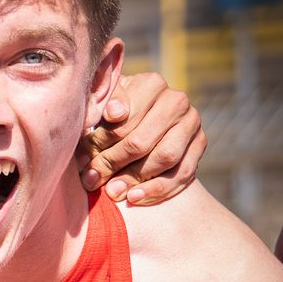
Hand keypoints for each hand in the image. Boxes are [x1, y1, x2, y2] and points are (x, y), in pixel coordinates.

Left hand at [81, 73, 203, 205]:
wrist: (142, 120)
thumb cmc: (112, 113)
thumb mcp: (101, 104)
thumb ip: (100, 106)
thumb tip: (115, 114)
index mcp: (150, 84)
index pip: (124, 121)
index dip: (100, 144)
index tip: (82, 159)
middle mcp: (176, 100)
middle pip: (143, 141)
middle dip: (114, 165)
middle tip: (92, 180)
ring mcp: (192, 123)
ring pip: (165, 158)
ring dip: (135, 179)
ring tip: (112, 192)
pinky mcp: (200, 144)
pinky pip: (183, 173)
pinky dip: (158, 190)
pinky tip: (135, 197)